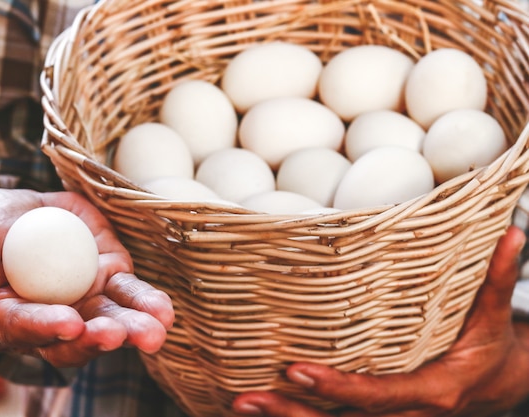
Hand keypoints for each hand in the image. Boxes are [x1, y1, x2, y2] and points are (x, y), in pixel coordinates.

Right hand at [0, 189, 174, 366]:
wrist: (27, 211)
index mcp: (7, 317)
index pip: (24, 327)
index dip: (44, 326)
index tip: (68, 324)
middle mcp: (50, 318)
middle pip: (75, 338)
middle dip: (99, 338)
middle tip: (119, 337)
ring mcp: (84, 301)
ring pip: (110, 320)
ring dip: (133, 327)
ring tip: (155, 331)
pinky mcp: (110, 279)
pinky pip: (131, 294)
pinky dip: (148, 303)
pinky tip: (164, 312)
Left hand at [232, 225, 528, 416]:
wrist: (499, 386)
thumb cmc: (490, 350)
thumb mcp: (494, 318)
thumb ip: (496, 279)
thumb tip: (514, 234)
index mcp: (432, 392)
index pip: (379, 396)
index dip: (339, 388)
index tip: (297, 370)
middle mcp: (405, 416)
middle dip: (293, 413)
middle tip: (248, 397)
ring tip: (240, 402)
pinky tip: (263, 407)